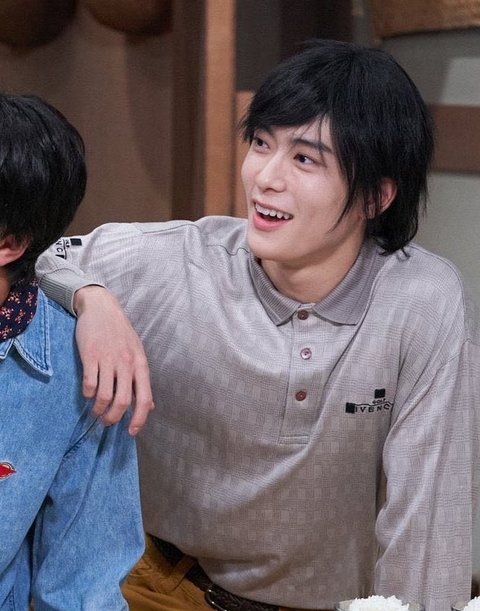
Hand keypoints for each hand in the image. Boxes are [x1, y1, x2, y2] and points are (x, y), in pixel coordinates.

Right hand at [74, 285, 153, 434]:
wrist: (102, 308)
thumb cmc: (120, 333)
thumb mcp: (137, 354)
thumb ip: (142, 380)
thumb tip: (149, 406)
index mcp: (140, 364)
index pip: (145, 398)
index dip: (139, 418)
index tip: (132, 432)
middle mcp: (126, 364)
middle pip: (123, 401)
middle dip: (115, 418)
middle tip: (108, 422)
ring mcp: (108, 359)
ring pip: (105, 396)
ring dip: (99, 410)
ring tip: (96, 412)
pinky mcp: (91, 355)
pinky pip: (90, 383)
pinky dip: (88, 394)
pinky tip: (88, 393)